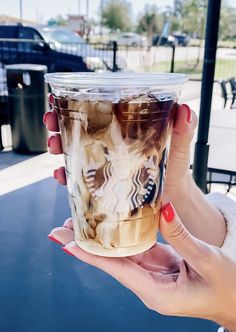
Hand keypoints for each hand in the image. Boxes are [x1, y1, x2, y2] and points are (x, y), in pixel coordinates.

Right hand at [43, 100, 195, 188]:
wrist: (173, 195)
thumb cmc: (176, 166)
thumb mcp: (179, 145)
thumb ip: (184, 129)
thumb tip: (185, 110)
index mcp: (125, 125)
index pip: (97, 107)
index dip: (75, 100)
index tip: (57, 97)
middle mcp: (110, 140)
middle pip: (79, 125)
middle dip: (59, 121)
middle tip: (50, 121)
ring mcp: (104, 159)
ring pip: (73, 148)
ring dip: (58, 144)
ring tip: (53, 146)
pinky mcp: (102, 179)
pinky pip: (79, 175)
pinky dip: (66, 174)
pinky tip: (60, 175)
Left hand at [48, 204, 235, 330]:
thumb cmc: (228, 288)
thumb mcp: (207, 261)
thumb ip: (182, 236)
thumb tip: (163, 209)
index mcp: (158, 294)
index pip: (117, 270)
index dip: (91, 255)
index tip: (67, 243)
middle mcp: (149, 286)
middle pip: (113, 263)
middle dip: (87, 245)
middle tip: (62, 228)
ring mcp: (154, 275)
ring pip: (123, 254)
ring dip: (102, 239)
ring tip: (81, 222)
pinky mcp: (160, 265)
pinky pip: (139, 249)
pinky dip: (124, 236)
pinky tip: (112, 224)